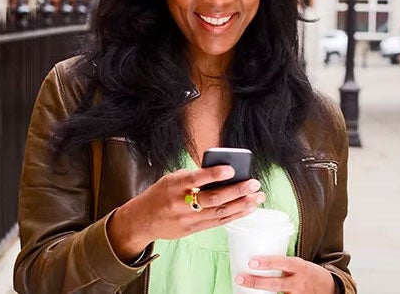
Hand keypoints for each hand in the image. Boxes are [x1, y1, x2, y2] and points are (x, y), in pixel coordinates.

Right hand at [107, 167, 265, 261]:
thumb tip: (222, 173)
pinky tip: (248, 208)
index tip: (231, 169)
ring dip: (242, 204)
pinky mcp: (193, 230)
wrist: (141, 221)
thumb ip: (193, 176)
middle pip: (213, 199)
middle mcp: (181, 204)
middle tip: (254, 183)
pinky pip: (218, 222)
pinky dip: (235, 215)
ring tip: (258, 196)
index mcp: (175, 186)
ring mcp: (188, 219)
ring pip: (220, 212)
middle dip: (236, 191)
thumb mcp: (171, 179)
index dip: (215, 174)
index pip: (197, 179)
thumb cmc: (160, 195)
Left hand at [235, 256, 336, 293]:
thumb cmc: (308, 273)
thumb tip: (258, 256)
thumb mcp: (299, 263)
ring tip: (243, 288)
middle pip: (275, 283)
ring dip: (258, 293)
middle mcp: (298, 282)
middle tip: (240, 278)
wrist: (328, 288)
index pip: (283, 263)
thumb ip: (283, 263)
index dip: (268, 262)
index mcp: (300, 267)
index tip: (251, 262)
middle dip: (256, 282)